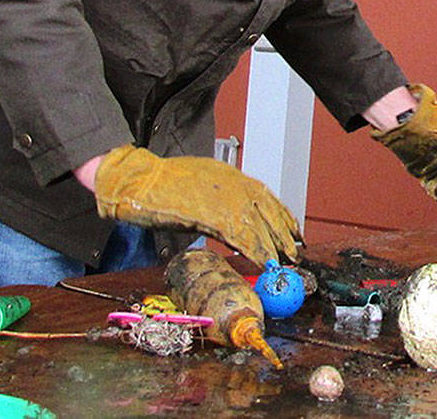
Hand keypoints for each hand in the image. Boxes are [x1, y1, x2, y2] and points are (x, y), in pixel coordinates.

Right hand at [93, 145, 300, 265]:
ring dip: (275, 244)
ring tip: (286, 261)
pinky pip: (243, 237)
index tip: (291, 228)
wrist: (141, 181)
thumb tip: (233, 220)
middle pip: (268, 210)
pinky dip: (256, 251)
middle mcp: (233, 184)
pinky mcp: (215, 216)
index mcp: (229, 174)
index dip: (280, 214)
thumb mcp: (198, 184)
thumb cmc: (162, 184)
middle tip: (295, 249)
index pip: (264, 195)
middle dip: (283, 231)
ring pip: (259, 225)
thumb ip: (218, 199)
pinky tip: (264, 262)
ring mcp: (225, 199)